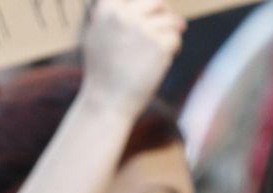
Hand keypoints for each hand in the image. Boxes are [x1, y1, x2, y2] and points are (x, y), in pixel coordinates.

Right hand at [79, 0, 184, 116]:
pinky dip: (172, 50)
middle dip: (164, 13)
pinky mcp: (159, 45)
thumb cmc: (102, 73)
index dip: (145, 4)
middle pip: (157, 1)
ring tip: (158, 52)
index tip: (150, 14)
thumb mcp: (96, 37)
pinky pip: (175, 38)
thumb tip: (135, 2)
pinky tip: (161, 62)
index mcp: (106, 11)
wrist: (106, 103)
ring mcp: (142, 30)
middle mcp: (124, 16)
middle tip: (168, 26)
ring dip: (170, 34)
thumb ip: (112, 16)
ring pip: (170, 20)